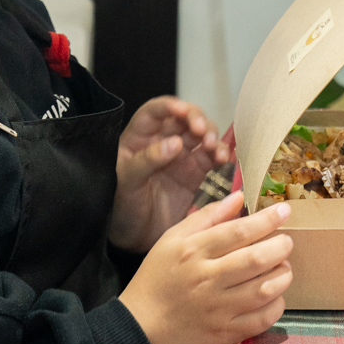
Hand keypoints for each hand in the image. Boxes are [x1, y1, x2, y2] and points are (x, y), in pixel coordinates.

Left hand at [109, 96, 229, 252]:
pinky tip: (223, 158)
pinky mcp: (196, 174)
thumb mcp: (126, 182)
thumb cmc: (120, 207)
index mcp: (139, 137)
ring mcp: (181, 157)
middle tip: (201, 132)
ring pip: (201, 135)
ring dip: (211, 136)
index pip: (156, 111)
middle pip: (184, 119)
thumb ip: (147, 160)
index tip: (182, 110)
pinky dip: (220, 154)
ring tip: (213, 148)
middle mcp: (162, 142)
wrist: (133, 238)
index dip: (170, 106)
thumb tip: (174, 142)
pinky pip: (211, 157)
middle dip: (196, 120)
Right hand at [119, 191, 292, 343]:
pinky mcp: (226, 333)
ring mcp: (219, 308)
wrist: (141, 329)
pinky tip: (274, 296)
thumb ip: (206, 217)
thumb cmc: (156, 280)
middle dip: (281, 246)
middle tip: (286, 242)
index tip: (284, 211)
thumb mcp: (171, 240)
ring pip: (265, 289)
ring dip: (283, 275)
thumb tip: (238, 198)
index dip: (267, 220)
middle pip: (257, 259)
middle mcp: (208, 278)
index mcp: (193, 252)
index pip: (238, 231)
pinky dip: (277, 305)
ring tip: (282, 268)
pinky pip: (262, 319)